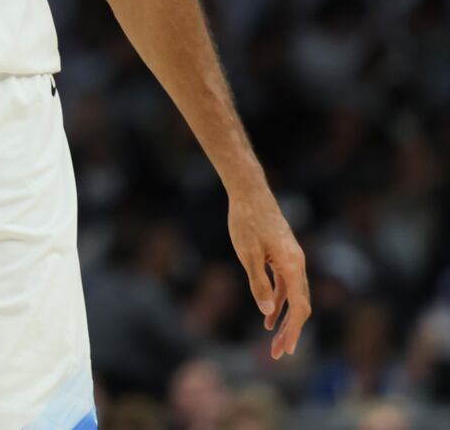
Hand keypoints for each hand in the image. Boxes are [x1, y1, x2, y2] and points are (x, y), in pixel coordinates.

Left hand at [227, 186, 309, 359]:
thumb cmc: (246, 220)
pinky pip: (285, 284)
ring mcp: (291, 259)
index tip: (286, 350)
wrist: (249, 191)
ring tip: (273, 341)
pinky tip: (268, 315)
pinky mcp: (282, 254)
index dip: (294, 330)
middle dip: (291, 331)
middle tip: (279, 354)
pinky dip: (278, 300)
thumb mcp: (247, 254)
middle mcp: (297, 263)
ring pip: (293, 296)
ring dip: (284, 318)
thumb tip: (268, 312)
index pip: (299, 306)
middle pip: (300, 305)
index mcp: (292, 265)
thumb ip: (259, 283)